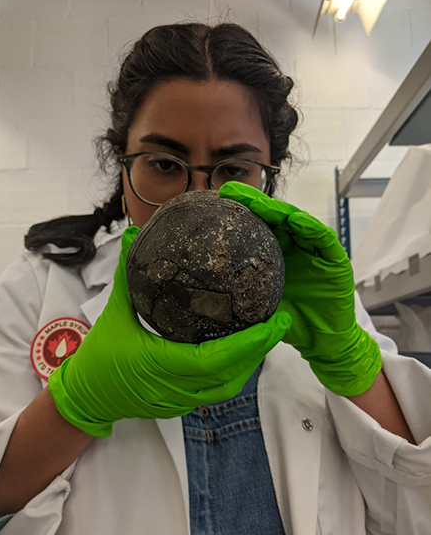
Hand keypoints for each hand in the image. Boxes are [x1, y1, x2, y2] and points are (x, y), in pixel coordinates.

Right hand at [48, 226, 291, 436]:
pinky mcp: (181, 406)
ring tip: (268, 335)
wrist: (86, 399)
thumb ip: (126, 276)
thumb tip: (132, 236)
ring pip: (228, 387)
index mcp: (160, 363)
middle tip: (281, 322)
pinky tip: (244, 353)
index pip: (214, 358)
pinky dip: (235, 372)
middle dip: (260, 350)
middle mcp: (176, 387)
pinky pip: (216, 392)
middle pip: (231, 375)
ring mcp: (180, 400)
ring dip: (250, 363)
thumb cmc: (97, 359)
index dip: (248, 344)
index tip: (272, 322)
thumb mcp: (112, 314)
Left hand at [219, 182, 381, 395]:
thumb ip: (239, 295)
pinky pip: (323, 239)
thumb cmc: (291, 323)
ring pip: (298, 222)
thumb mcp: (258, 306)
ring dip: (279, 210)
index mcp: (277, 254)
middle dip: (254, 203)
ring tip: (259, 201)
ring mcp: (315, 252)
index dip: (239, 214)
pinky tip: (294, 219)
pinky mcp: (335, 260)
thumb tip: (199, 294)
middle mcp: (296, 247)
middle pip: (275, 218)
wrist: (321, 341)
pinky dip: (310, 228)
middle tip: (231, 192)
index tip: (214, 203)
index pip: (257, 227)